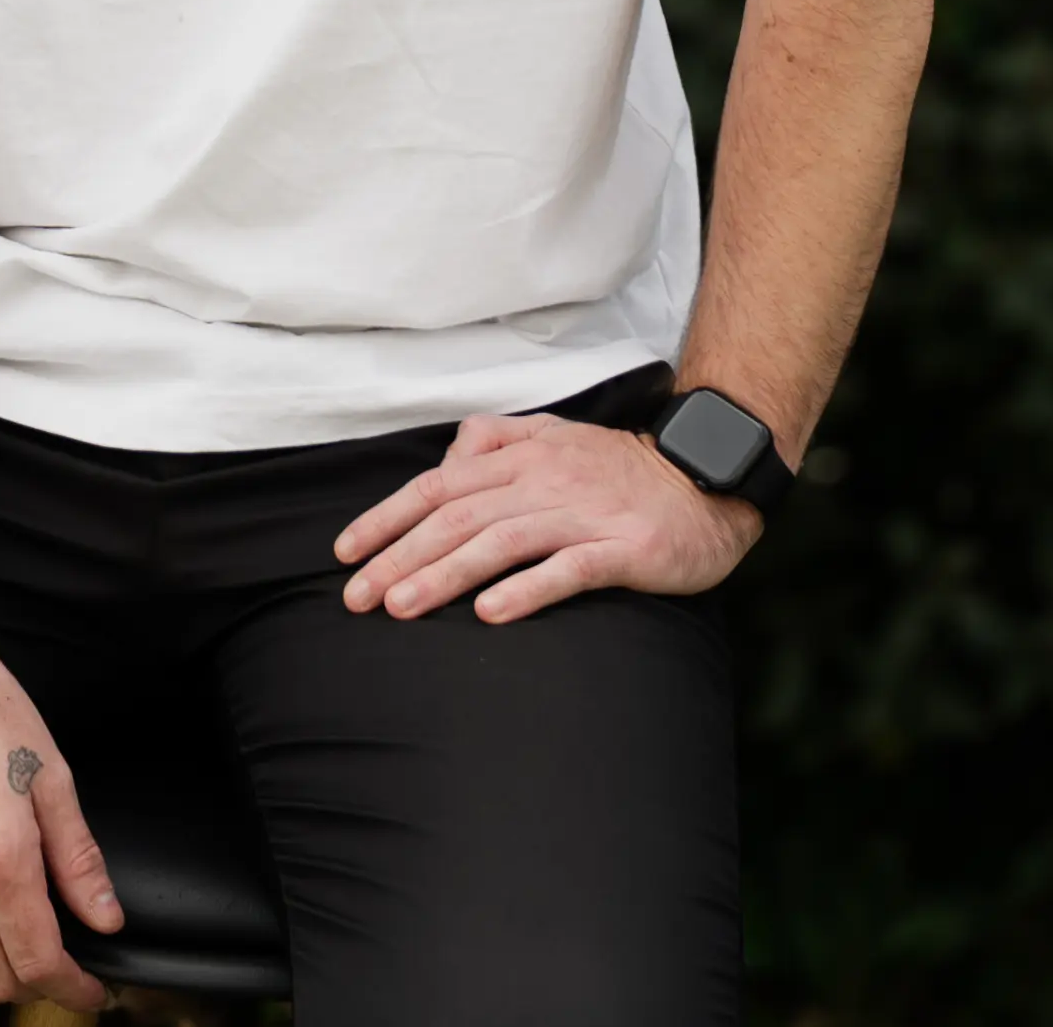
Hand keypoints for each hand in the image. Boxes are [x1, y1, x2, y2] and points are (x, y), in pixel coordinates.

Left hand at [332, 411, 762, 622]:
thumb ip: (497, 443)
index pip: (437, 485)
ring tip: (402, 606)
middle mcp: (544, 480)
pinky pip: (568, 569)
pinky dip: (526, 590)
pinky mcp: (623, 549)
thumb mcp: (553, 438)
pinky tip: (489, 614)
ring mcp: (583, 514)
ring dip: (444, 574)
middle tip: (357, 597)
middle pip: (457, 516)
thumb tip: (446, 460)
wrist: (706, 478)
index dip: (387, 517)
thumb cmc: (620, 470)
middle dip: (399, 556)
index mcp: (521, 457)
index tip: (345, 553)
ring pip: (500, 542)